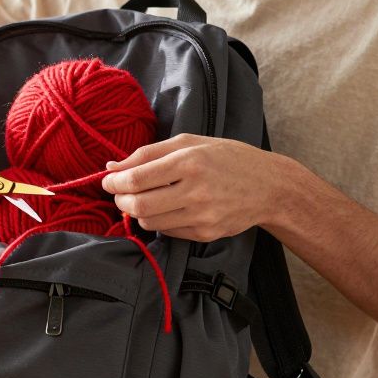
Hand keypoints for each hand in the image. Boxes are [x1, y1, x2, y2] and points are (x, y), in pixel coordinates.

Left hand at [100, 134, 290, 241]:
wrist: (269, 187)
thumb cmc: (228, 158)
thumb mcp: (190, 143)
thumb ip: (149, 153)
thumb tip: (112, 166)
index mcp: (190, 162)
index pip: (137, 179)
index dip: (114, 182)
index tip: (108, 180)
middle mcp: (196, 191)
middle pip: (138, 205)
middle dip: (120, 200)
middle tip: (118, 192)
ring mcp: (202, 216)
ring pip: (149, 222)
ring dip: (137, 212)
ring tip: (141, 199)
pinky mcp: (206, 233)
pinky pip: (167, 232)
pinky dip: (158, 221)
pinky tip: (165, 208)